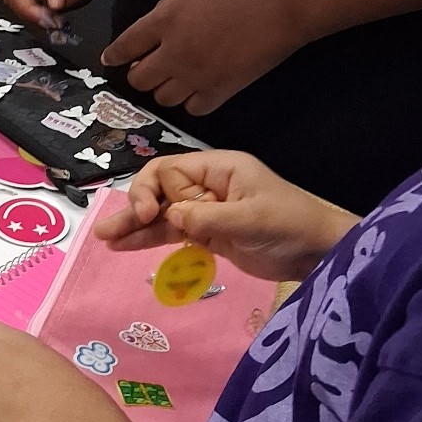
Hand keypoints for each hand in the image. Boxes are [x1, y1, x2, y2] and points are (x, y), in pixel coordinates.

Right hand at [95, 151, 356, 281]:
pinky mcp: (208, 234)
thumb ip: (207, 216)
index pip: (170, 170)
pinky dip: (149, 240)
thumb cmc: (290, 226)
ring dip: (134, 226)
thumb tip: (169, 215)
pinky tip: (124, 247)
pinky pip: (172, 234)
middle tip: (112, 230)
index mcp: (219, 168)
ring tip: (104, 238)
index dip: (154, 190)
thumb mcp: (251, 218)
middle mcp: (207, 185)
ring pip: (161, 214)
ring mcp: (206, 210)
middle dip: (135, 207)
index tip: (152, 215)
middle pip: (159, 190)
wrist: (317, 253)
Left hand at [102, 0, 307, 113]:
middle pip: (139, 79)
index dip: (116, 54)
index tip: (111, 59)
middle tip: (150, 66)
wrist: (285, 0)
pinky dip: (191, 101)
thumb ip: (169, 11)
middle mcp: (174, 52)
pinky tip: (199, 89)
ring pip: (163, 98)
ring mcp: (196, 75)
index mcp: (165, 19)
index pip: (127, 44)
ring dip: (164, 89)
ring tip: (176, 77)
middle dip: (140, 73)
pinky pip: (193, 109)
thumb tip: (155, 29)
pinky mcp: (221, 91)